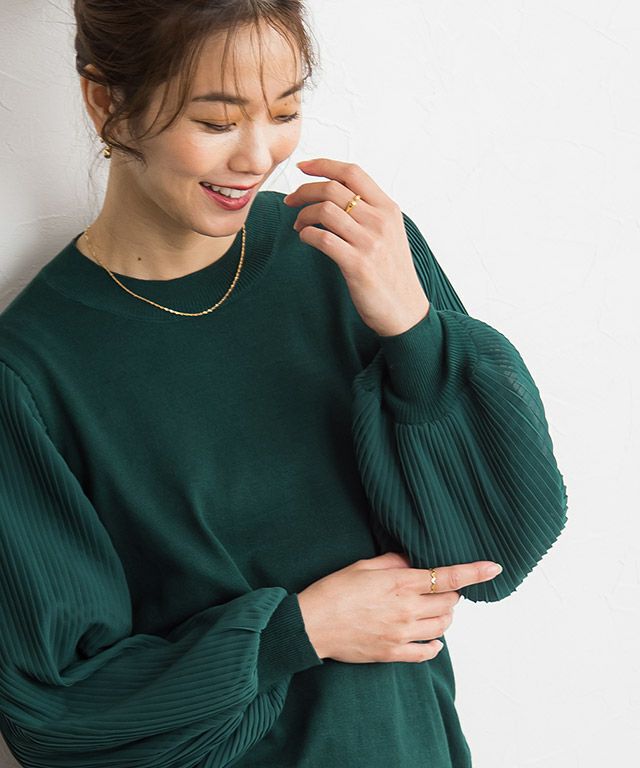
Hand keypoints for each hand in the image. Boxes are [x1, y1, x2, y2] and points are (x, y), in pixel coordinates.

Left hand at [283, 158, 430, 336]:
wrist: (405, 310)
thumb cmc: (392, 273)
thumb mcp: (389, 234)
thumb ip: (369, 212)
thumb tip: (336, 194)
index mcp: (388, 209)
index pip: (353, 172)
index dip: (324, 165)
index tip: (303, 166)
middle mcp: (380, 221)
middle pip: (333, 188)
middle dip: (304, 191)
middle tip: (290, 201)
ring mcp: (369, 242)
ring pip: (325, 210)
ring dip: (303, 215)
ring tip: (298, 226)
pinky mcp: (357, 264)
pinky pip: (322, 238)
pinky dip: (307, 235)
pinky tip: (305, 239)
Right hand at [297, 551, 502, 663]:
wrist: (312, 624)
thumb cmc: (334, 591)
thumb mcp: (363, 565)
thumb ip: (393, 561)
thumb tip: (413, 561)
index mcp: (400, 583)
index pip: (448, 577)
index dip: (474, 572)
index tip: (494, 568)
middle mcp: (407, 609)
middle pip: (449, 602)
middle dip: (450, 593)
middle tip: (438, 589)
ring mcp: (402, 633)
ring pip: (443, 626)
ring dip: (444, 616)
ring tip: (432, 609)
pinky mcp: (394, 653)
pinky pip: (428, 652)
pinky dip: (435, 644)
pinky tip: (431, 638)